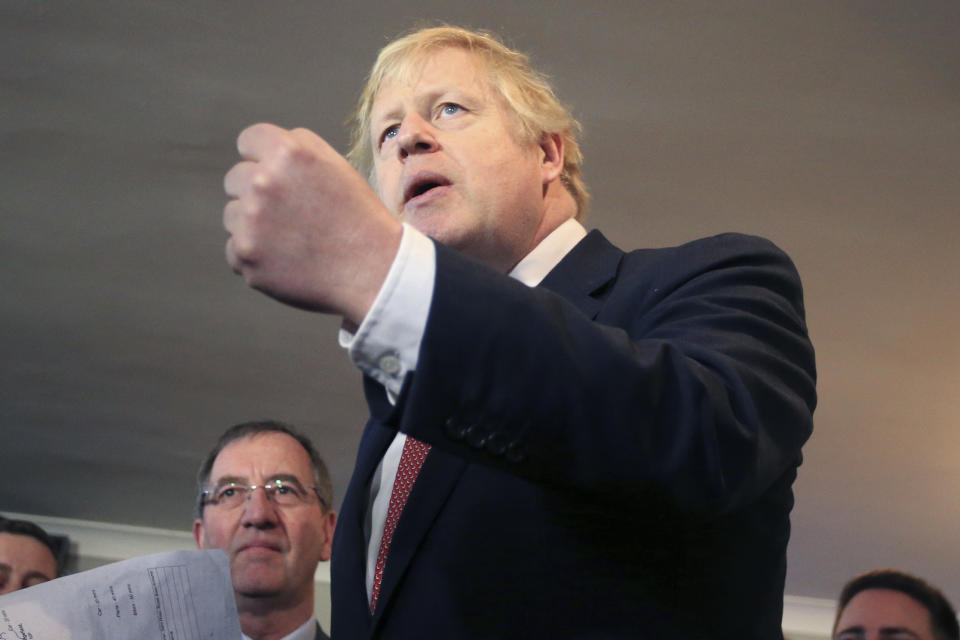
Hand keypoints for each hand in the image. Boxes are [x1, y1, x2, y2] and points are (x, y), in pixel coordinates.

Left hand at [223, 123, 401, 322]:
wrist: (372, 270)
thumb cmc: (358, 217)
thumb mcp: (336, 165)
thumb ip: (297, 148)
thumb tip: (261, 152)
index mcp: (288, 153)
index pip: (248, 141)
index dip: (262, 158)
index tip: (276, 177)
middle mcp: (263, 182)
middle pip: (235, 179)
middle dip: (255, 193)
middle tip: (290, 214)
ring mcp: (249, 221)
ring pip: (232, 215)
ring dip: (253, 225)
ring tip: (292, 239)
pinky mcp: (244, 256)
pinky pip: (234, 250)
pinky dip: (254, 257)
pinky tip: (286, 260)